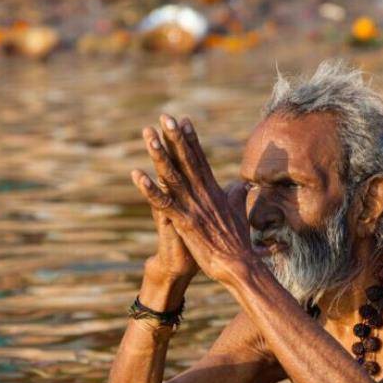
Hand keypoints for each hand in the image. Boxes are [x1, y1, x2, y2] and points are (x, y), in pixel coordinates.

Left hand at [131, 114, 254, 286]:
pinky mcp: (185, 222)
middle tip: (165, 117)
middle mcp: (204, 194)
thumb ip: (238, 196)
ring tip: (148, 136)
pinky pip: (163, 203)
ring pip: (173, 176)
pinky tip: (137, 176)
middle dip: (175, 137)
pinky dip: (150, 189)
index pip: (201, 160)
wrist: (239, 265)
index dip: (191, 139)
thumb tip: (244, 183)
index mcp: (215, 191)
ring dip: (159, 155)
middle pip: (187, 160)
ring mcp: (194, 207)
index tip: (183, 120)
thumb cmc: (239, 243)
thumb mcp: (240, 213)